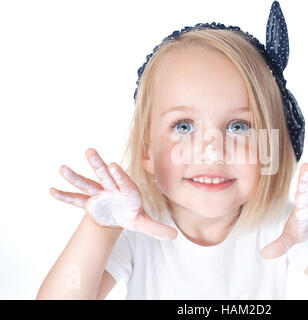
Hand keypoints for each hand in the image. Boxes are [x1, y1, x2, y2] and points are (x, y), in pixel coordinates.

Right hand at [49, 148, 176, 239]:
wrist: (118, 215)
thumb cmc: (132, 215)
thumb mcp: (143, 223)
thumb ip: (157, 228)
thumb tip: (175, 236)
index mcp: (127, 191)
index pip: (123, 182)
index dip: (119, 175)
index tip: (112, 166)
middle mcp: (112, 188)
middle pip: (104, 175)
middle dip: (97, 164)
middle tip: (90, 151)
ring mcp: (98, 194)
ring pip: (86, 183)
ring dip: (75, 177)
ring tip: (62, 169)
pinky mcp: (88, 202)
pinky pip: (75, 199)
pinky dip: (64, 196)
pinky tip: (52, 191)